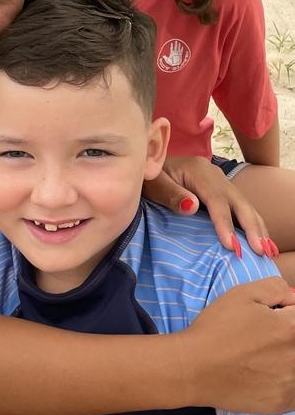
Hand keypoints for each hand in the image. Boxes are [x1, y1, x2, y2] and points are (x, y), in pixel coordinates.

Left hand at [143, 155, 269, 255]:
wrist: (148, 164)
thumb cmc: (149, 177)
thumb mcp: (153, 184)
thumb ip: (171, 195)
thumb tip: (193, 207)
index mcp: (198, 171)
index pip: (216, 199)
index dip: (225, 223)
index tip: (231, 245)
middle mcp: (214, 175)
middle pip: (238, 201)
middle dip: (251, 227)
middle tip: (260, 251)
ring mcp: (220, 181)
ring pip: (244, 204)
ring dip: (257, 226)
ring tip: (266, 250)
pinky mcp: (221, 190)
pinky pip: (239, 206)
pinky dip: (252, 222)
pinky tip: (260, 239)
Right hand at [161, 40, 184, 67]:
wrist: (176, 64)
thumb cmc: (172, 63)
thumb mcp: (167, 60)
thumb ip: (165, 57)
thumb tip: (163, 56)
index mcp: (172, 53)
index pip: (172, 48)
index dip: (172, 45)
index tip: (172, 43)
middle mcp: (176, 52)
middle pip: (176, 47)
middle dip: (176, 44)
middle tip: (176, 41)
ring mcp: (178, 53)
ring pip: (179, 48)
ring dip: (179, 45)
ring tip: (179, 43)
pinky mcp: (180, 55)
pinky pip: (181, 51)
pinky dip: (182, 49)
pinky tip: (182, 47)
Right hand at [177, 278, 294, 413]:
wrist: (193, 368)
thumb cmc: (215, 328)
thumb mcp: (241, 294)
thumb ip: (276, 288)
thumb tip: (294, 298)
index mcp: (291, 328)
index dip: (286, 314)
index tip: (271, 318)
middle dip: (284, 336)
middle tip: (262, 337)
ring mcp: (291, 383)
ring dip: (285, 358)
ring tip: (260, 356)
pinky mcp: (282, 403)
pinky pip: (293, 390)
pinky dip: (283, 380)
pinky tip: (263, 374)